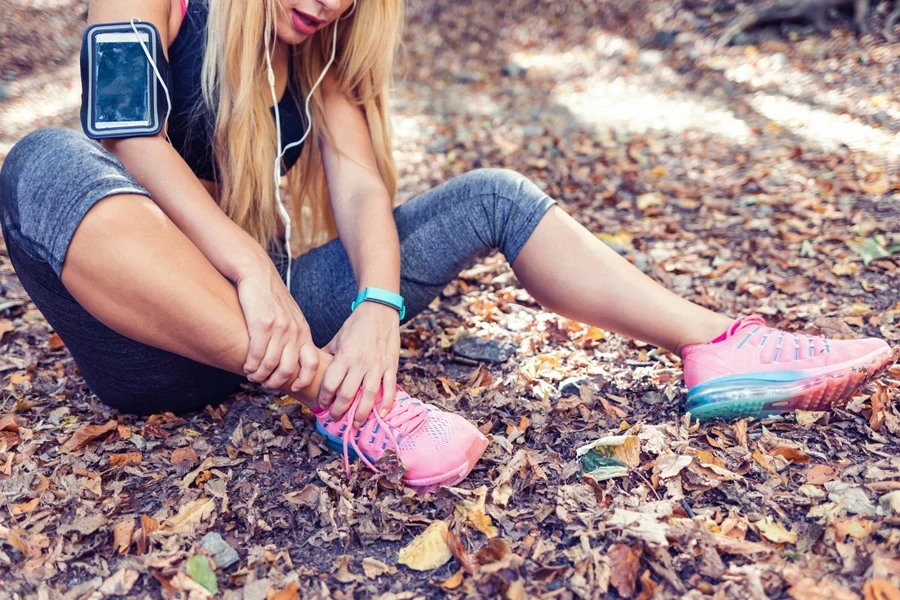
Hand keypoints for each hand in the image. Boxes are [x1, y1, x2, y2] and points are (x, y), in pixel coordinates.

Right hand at [236, 263, 318, 391]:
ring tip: (252, 376)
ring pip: (270, 365)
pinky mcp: (261, 324)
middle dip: (274, 382)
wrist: (257, 274)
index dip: (304, 380)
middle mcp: (294, 331)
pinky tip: (246, 366)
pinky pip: (256, 354)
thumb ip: (294, 336)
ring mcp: (279, 328)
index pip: (312, 363)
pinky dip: (250, 365)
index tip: (293, 388)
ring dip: (258, 376)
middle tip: (265, 384)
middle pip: (288, 369)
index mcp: (303, 331)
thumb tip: (291, 360)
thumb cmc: (271, 299)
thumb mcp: (290, 317)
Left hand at [318, 301, 399, 427]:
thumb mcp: (338, 338)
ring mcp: (377, 366)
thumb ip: (328, 355)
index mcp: (344, 356)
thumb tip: (316, 368)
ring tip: (355, 424)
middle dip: (339, 410)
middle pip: (347, 394)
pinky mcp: (391, 366)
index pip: (330, 384)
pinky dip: (386, 404)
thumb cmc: (356, 324)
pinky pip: (389, 389)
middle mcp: (360, 363)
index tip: (322, 404)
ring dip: (361, 414)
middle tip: (334, 418)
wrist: (380, 311)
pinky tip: (381, 415)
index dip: (324, 398)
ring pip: (368, 396)